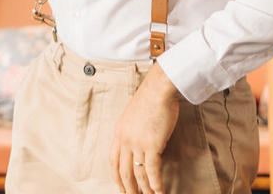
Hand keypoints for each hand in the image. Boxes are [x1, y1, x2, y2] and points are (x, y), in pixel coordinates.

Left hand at [110, 63, 180, 193]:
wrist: (158, 90)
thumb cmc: (149, 100)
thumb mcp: (133, 117)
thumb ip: (132, 131)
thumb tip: (138, 143)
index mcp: (118, 133)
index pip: (113, 161)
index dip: (116, 177)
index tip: (121, 188)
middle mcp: (124, 140)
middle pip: (123, 171)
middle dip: (129, 188)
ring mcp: (137, 143)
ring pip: (138, 173)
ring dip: (144, 189)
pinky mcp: (151, 144)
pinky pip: (152, 169)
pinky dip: (156, 183)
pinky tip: (159, 191)